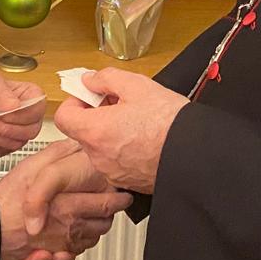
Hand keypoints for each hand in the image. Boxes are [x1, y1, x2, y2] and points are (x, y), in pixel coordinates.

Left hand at [0, 70, 44, 155]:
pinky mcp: (5, 144)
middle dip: (5, 128)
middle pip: (30, 131)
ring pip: (15, 143)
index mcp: (31, 96)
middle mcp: (28, 116)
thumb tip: (14, 105)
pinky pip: (0, 150)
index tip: (3, 112)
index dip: (20, 115)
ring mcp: (18, 131)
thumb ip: (2, 92)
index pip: (38, 110)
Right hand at [0, 139, 130, 259]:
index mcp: (69, 206)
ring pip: (90, 241)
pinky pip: (72, 256)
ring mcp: (62, 245)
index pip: (107, 204)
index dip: (119, 199)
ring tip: (91, 220)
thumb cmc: (7, 201)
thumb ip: (56, 156)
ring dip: (93, 231)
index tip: (123, 194)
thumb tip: (75, 144)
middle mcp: (70, 228)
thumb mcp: (32, 167)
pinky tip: (71, 239)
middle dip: (109, 215)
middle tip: (112, 206)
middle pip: (103, 224)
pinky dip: (75, 249)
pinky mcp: (52, 257)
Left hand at [50, 68, 186, 193]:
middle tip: (121, 104)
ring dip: (110, 132)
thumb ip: (106, 78)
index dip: (75, 101)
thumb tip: (90, 80)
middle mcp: (98, 156)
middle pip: (83, 131)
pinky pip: (115, 161)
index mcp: (95, 131)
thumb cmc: (170, 122)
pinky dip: (122, 149)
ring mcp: (112, 172)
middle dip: (96, 115)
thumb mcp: (137, 85)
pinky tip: (143, 139)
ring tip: (137, 122)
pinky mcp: (127, 181)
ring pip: (100, 147)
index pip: (64, 116)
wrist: (196, 154)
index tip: (90, 95)